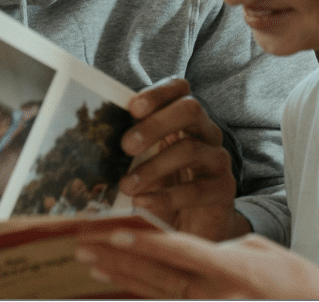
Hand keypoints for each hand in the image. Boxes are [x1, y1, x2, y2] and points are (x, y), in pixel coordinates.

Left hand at [75, 229, 318, 298]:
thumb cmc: (296, 284)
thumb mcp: (262, 252)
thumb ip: (223, 246)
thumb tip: (193, 246)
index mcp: (230, 270)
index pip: (177, 252)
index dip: (143, 242)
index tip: (112, 232)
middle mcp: (214, 295)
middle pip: (156, 274)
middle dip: (117, 259)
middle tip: (83, 247)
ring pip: (156, 293)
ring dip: (122, 278)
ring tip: (92, 265)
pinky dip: (143, 294)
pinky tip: (120, 286)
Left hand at [122, 79, 246, 240]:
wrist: (196, 228)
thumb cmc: (166, 189)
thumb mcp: (146, 162)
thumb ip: (132, 146)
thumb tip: (96, 139)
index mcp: (186, 119)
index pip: (180, 89)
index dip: (158, 93)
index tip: (133, 108)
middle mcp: (206, 133)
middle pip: (190, 109)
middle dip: (156, 123)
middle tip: (126, 145)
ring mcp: (218, 159)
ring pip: (190, 149)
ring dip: (153, 167)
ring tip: (126, 185)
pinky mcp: (223, 189)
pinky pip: (196, 189)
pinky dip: (166, 197)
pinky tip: (142, 203)